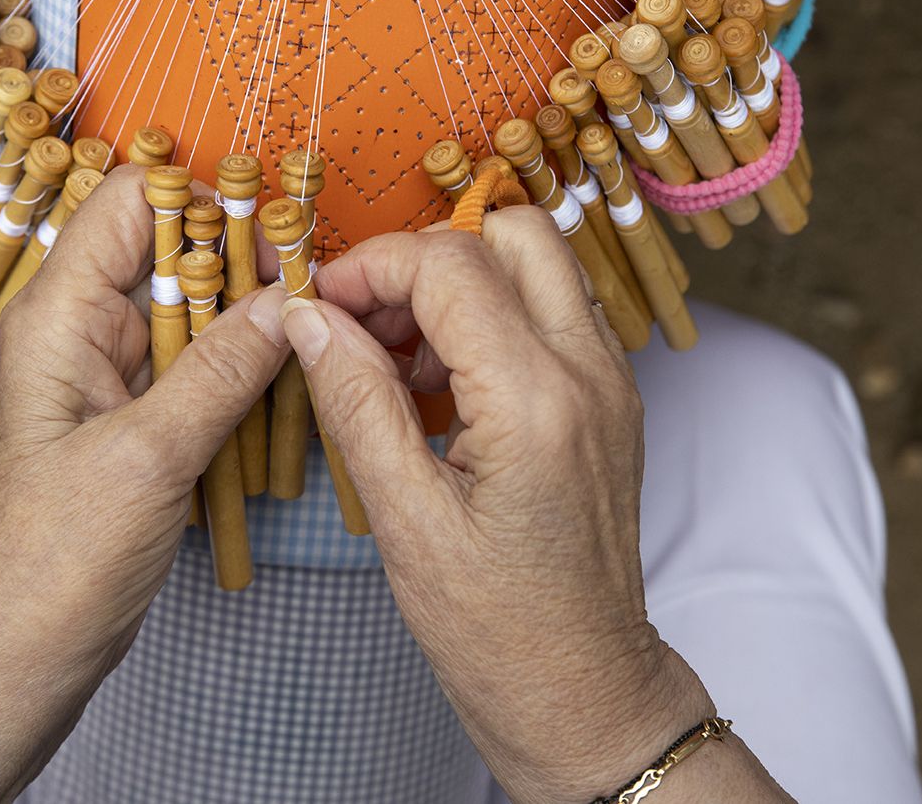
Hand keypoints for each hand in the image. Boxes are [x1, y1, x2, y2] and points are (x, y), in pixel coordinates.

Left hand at [0, 165, 290, 803]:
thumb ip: (223, 371)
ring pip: (194, 314)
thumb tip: (290, 301)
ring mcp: (109, 380)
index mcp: (57, 316)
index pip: (128, 201)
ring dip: (250, 321)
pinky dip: (241, 371)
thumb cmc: (51, 564)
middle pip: (171, 253)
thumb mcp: (148, 457)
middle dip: (243, 262)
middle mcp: (80, 333)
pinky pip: (198, 371)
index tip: (276, 227)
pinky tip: (288, 384)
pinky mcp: (135, 424)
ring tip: (315, 333)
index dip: (203, 196)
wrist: (18, 660)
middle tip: (315, 284)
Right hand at [285, 210, 789, 803]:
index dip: (371, 269)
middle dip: (424, 258)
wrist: (581, 688)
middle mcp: (590, 372)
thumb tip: (310, 317)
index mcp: (536, 401)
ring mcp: (611, 381)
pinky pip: (552, 310)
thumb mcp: (405, 520)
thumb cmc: (495, 628)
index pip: (450, 264)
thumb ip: (357, 402)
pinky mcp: (610, 397)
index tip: (321, 308)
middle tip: (366, 322)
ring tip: (399, 363)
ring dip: (460, 284)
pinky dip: (492, 315)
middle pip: (512, 232)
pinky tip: (442, 383)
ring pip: (538, 262)